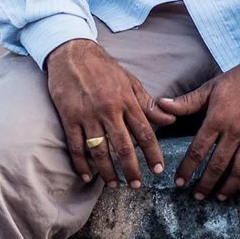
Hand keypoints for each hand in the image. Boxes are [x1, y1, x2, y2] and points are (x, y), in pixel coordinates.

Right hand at [45, 39, 176, 187]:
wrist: (72, 53)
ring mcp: (87, 115)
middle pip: (124, 146)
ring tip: (115, 184)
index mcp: (127, 101)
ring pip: (100, 150)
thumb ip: (148, 104)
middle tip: (136, 185)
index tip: (158, 170)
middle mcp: (109, 110)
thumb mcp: (130, 82)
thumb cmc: (103, 68)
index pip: (145, 132)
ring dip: (108, 171)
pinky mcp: (69, 118)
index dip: (153, 154)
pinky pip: (76, 146)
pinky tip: (88, 176)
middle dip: (132, 169)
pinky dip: (81, 163)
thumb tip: (170, 120)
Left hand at [161, 50, 239, 200]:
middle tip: (197, 196)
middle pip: (218, 166)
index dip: (188, 169)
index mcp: (217, 120)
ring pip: (239, 170)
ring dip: (228, 187)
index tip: (180, 182)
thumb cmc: (236, 80)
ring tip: (218, 197)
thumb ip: (186, 102)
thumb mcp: (209, 88)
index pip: (199, 150)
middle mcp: (235, 132)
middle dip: (206, 184)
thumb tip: (161, 105)